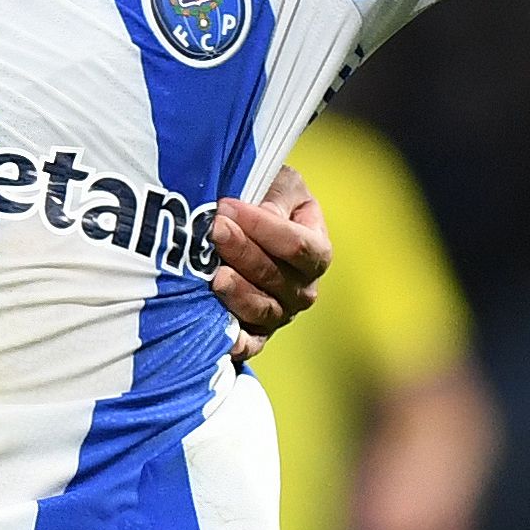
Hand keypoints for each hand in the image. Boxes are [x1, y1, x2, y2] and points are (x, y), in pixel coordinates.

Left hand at [210, 164, 329, 363]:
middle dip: (243, 252)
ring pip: (262, 309)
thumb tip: (266, 216)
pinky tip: (221, 334)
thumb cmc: (265, 200)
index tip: (228, 206)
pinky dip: (237, 342)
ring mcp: (279, 314)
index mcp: (316, 252)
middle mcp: (302, 288)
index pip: (298, 245)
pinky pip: (250, 344)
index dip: (264, 228)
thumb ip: (278, 195)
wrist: (241, 228)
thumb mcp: (279, 185)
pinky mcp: (256, 334)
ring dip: (237, 291)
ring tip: (213, 273)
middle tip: (214, 230)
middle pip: (276, 277)